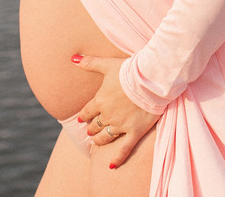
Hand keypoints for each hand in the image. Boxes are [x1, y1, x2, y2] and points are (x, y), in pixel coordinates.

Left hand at [71, 54, 161, 169]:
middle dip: (91, 128)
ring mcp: (121, 125)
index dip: (84, 115)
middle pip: (95, 125)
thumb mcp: (107, 64)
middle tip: (89, 130)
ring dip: (98, 140)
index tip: (82, 118)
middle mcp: (108, 115)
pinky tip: (111, 166)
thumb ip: (89, 63)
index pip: (87, 111)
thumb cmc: (129, 70)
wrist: (151, 79)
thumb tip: (73, 58)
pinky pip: (124, 149)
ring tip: (96, 142)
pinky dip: (117, 159)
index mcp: (100, 100)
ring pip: (105, 137)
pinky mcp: (135, 131)